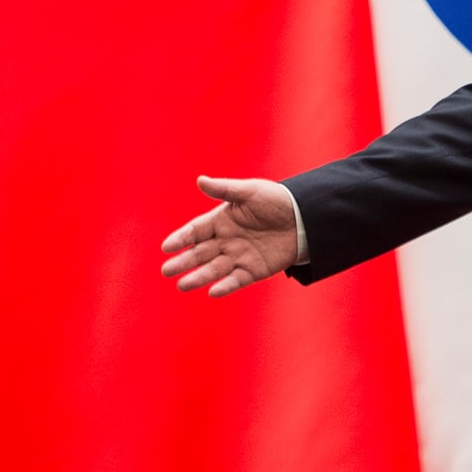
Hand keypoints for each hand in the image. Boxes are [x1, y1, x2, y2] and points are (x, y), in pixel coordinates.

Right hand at [160, 176, 298, 296]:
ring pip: (214, 269)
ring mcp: (239, 256)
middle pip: (200, 253)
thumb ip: (224, 189)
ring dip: (198, 277)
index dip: (181, 238)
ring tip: (182, 285)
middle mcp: (226, 240)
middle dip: (183, 262)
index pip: (196, 230)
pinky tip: (212, 291)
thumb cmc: (276, 200)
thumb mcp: (249, 191)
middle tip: (166, 271)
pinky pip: (236, 280)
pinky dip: (225, 286)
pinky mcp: (253, 270)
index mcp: (222, 220)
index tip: (166, 247)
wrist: (305, 217)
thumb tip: (199, 180)